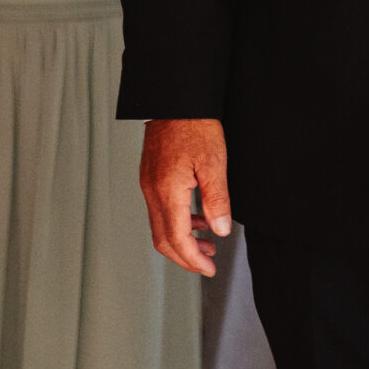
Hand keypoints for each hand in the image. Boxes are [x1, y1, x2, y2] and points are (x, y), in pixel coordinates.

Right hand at [139, 118, 230, 276]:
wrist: (175, 98)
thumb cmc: (195, 124)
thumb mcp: (214, 162)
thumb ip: (217, 200)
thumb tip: (220, 231)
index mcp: (167, 191)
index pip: (177, 239)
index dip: (193, 260)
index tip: (209, 269)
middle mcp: (152, 191)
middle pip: (163, 239)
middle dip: (185, 257)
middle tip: (208, 264)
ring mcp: (148, 184)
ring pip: (160, 226)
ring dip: (182, 240)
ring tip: (208, 242)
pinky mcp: (151, 176)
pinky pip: (160, 210)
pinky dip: (177, 222)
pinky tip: (197, 218)